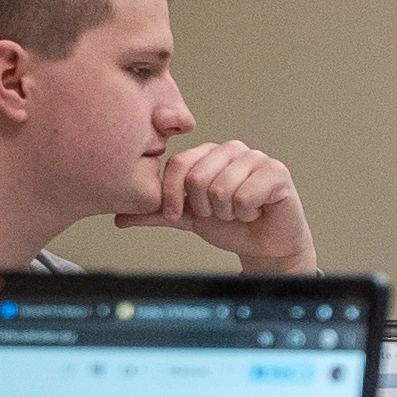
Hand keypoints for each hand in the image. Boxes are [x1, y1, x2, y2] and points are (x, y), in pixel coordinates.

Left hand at [120, 139, 315, 272]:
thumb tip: (120, 217)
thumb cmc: (230, 227)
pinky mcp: (277, 172)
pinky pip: (246, 195)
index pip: (177, 165)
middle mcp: (231, 150)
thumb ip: (156, 213)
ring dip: (227, 212)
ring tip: (237, 212)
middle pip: (197, 177)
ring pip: (221, 188)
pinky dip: (246, 213)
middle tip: (218, 213)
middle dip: (204, 208)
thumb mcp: (187, 219)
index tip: (179, 214)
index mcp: (207, 154)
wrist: (265, 246)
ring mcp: (256, 159)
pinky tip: (255, 211)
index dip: (173, 196)